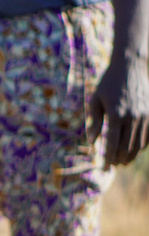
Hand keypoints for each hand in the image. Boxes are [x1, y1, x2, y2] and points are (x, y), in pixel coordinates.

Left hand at [88, 52, 148, 166]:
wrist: (130, 67)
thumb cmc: (108, 83)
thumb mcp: (95, 100)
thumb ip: (94, 121)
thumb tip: (92, 142)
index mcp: (115, 114)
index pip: (112, 143)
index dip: (108, 158)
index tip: (104, 168)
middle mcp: (133, 117)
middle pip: (127, 147)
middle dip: (119, 159)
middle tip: (112, 165)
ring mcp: (145, 115)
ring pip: (139, 144)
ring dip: (131, 155)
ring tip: (122, 161)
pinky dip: (141, 146)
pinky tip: (134, 150)